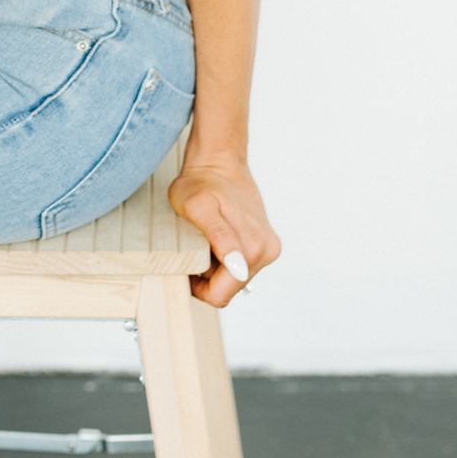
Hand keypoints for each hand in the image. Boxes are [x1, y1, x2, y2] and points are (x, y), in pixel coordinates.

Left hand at [168, 144, 280, 307]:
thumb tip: (239, 268)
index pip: (220, 295)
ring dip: (216, 266)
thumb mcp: (197, 207)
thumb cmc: (201, 182)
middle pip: (229, 288)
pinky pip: (240, 267)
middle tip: (195, 244)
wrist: (218, 161)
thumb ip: (219, 238)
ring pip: (234, 279)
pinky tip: (216, 238)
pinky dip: (224, 258)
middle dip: (207, 275)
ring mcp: (268, 248)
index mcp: (252, 248)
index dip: (197, 286)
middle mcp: (266, 251)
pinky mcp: (266, 244)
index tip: (188, 262)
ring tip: (206, 239)